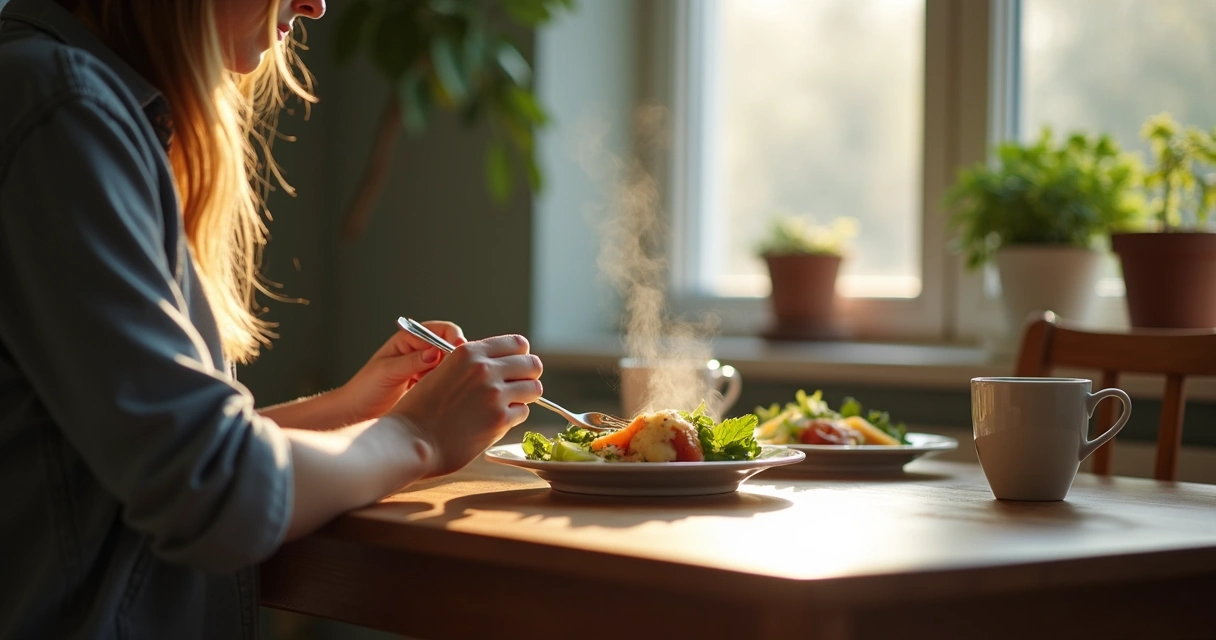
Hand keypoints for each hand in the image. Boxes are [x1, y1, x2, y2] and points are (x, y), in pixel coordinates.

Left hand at [333, 321, 466, 424]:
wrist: (355, 414)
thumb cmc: (364, 389)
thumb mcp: (387, 371)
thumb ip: (412, 361)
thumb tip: (436, 352)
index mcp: (409, 339)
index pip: (441, 330)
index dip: (454, 339)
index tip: (459, 352)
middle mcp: (420, 352)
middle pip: (451, 347)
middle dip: (457, 358)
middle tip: (458, 373)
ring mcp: (425, 370)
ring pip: (451, 366)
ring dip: (453, 374)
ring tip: (450, 387)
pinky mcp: (428, 387)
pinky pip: (447, 382)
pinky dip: (449, 387)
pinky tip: (446, 396)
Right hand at [391, 334, 543, 475]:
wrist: (409, 440)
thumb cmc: (421, 410)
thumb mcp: (444, 371)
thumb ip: (472, 365)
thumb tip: (501, 365)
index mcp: (469, 352)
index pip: (518, 344)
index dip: (519, 357)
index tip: (514, 368)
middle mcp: (484, 369)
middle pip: (532, 364)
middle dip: (527, 377)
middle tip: (516, 389)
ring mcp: (494, 394)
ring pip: (534, 388)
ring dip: (524, 397)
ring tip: (507, 406)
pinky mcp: (499, 420)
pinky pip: (523, 412)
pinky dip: (513, 418)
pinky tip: (495, 422)